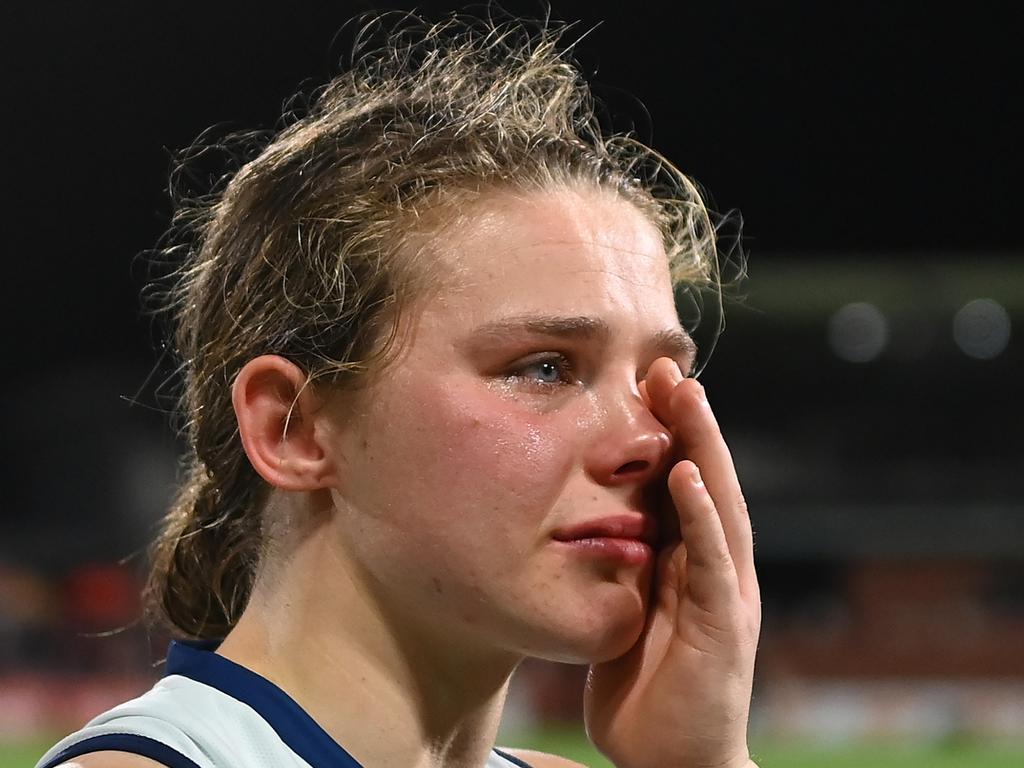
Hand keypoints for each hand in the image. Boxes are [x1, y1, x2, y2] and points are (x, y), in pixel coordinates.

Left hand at [584, 357, 760, 767]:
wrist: (669, 759)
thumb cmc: (643, 687)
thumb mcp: (625, 610)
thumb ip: (622, 566)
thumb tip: (591, 522)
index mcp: (688, 560)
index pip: (682, 482)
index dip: (669, 431)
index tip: (644, 381)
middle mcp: (715, 566)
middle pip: (705, 479)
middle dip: (689, 421)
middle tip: (666, 365)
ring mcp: (724, 592)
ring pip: (718, 504)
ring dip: (702, 447)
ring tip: (686, 394)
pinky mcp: (723, 623)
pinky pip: (711, 560)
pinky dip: (702, 515)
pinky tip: (685, 475)